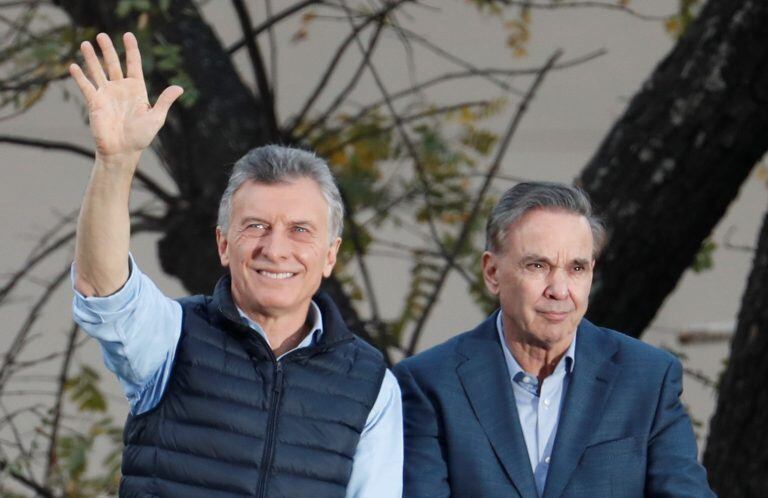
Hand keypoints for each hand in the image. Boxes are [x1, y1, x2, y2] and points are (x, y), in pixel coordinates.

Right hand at [69, 32, 182, 162]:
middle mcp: (120, 89)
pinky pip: (86, 86)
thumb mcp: (156, 118)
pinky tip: (73, 66)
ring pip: (98, 71)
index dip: (131, 50)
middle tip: (101, 35)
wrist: (122, 151)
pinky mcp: (94, 102)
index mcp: (137, 89)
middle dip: (108, 49)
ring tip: (86, 43)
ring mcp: (106, 94)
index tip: (128, 35)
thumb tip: (180, 88)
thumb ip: (165, 101)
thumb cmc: (141, 137)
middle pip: (113, 63)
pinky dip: (80, 76)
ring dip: (91, 58)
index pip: (133, 64)